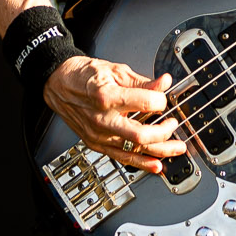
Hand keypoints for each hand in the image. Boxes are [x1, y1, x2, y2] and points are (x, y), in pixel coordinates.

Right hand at [45, 55, 187, 174]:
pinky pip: (121, 158)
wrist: (58, 83)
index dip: (161, 100)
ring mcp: (98, 135)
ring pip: (134, 151)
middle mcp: (102, 119)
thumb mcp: (114, 70)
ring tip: (177, 149)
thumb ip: (142, 81)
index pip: (146, 103)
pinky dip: (141, 163)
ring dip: (159, 151)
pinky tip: (155, 165)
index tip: (164, 97)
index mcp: (107, 96)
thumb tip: (163, 83)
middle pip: (141, 135)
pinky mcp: (95, 144)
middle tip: (174, 124)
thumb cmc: (83, 75)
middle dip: (164, 133)